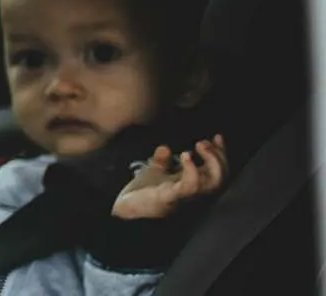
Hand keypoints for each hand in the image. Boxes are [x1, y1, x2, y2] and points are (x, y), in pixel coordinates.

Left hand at [112, 135, 228, 219]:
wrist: (124, 207)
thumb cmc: (141, 193)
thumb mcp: (153, 173)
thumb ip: (161, 161)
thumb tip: (165, 147)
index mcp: (191, 185)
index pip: (216, 171)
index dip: (221, 154)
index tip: (217, 137)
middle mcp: (192, 192)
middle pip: (220, 178)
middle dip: (219, 157)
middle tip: (204, 142)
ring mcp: (183, 196)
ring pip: (213, 183)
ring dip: (211, 161)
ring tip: (199, 145)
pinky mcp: (170, 197)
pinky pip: (189, 187)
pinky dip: (192, 170)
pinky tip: (186, 155)